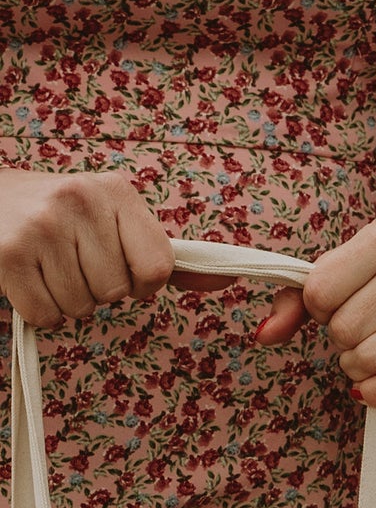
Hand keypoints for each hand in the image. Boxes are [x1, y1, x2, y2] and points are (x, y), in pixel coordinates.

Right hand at [0, 167, 213, 325]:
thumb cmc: (59, 219)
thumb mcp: (114, 222)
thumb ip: (166, 256)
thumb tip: (223, 280)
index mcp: (116, 191)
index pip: (158, 268)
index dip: (141, 283)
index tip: (119, 268)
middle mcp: (81, 200)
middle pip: (118, 292)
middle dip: (98, 290)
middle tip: (72, 261)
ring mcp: (44, 226)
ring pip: (83, 307)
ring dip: (67, 300)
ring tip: (49, 265)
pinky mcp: (11, 254)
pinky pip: (47, 315)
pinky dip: (40, 310)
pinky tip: (29, 277)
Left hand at [258, 216, 375, 403]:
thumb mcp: (360, 254)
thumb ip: (305, 292)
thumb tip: (264, 335)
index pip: (321, 290)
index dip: (318, 307)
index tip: (334, 303)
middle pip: (344, 329)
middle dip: (339, 337)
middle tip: (356, 327)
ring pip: (368, 358)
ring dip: (355, 365)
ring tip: (366, 351)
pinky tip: (371, 383)